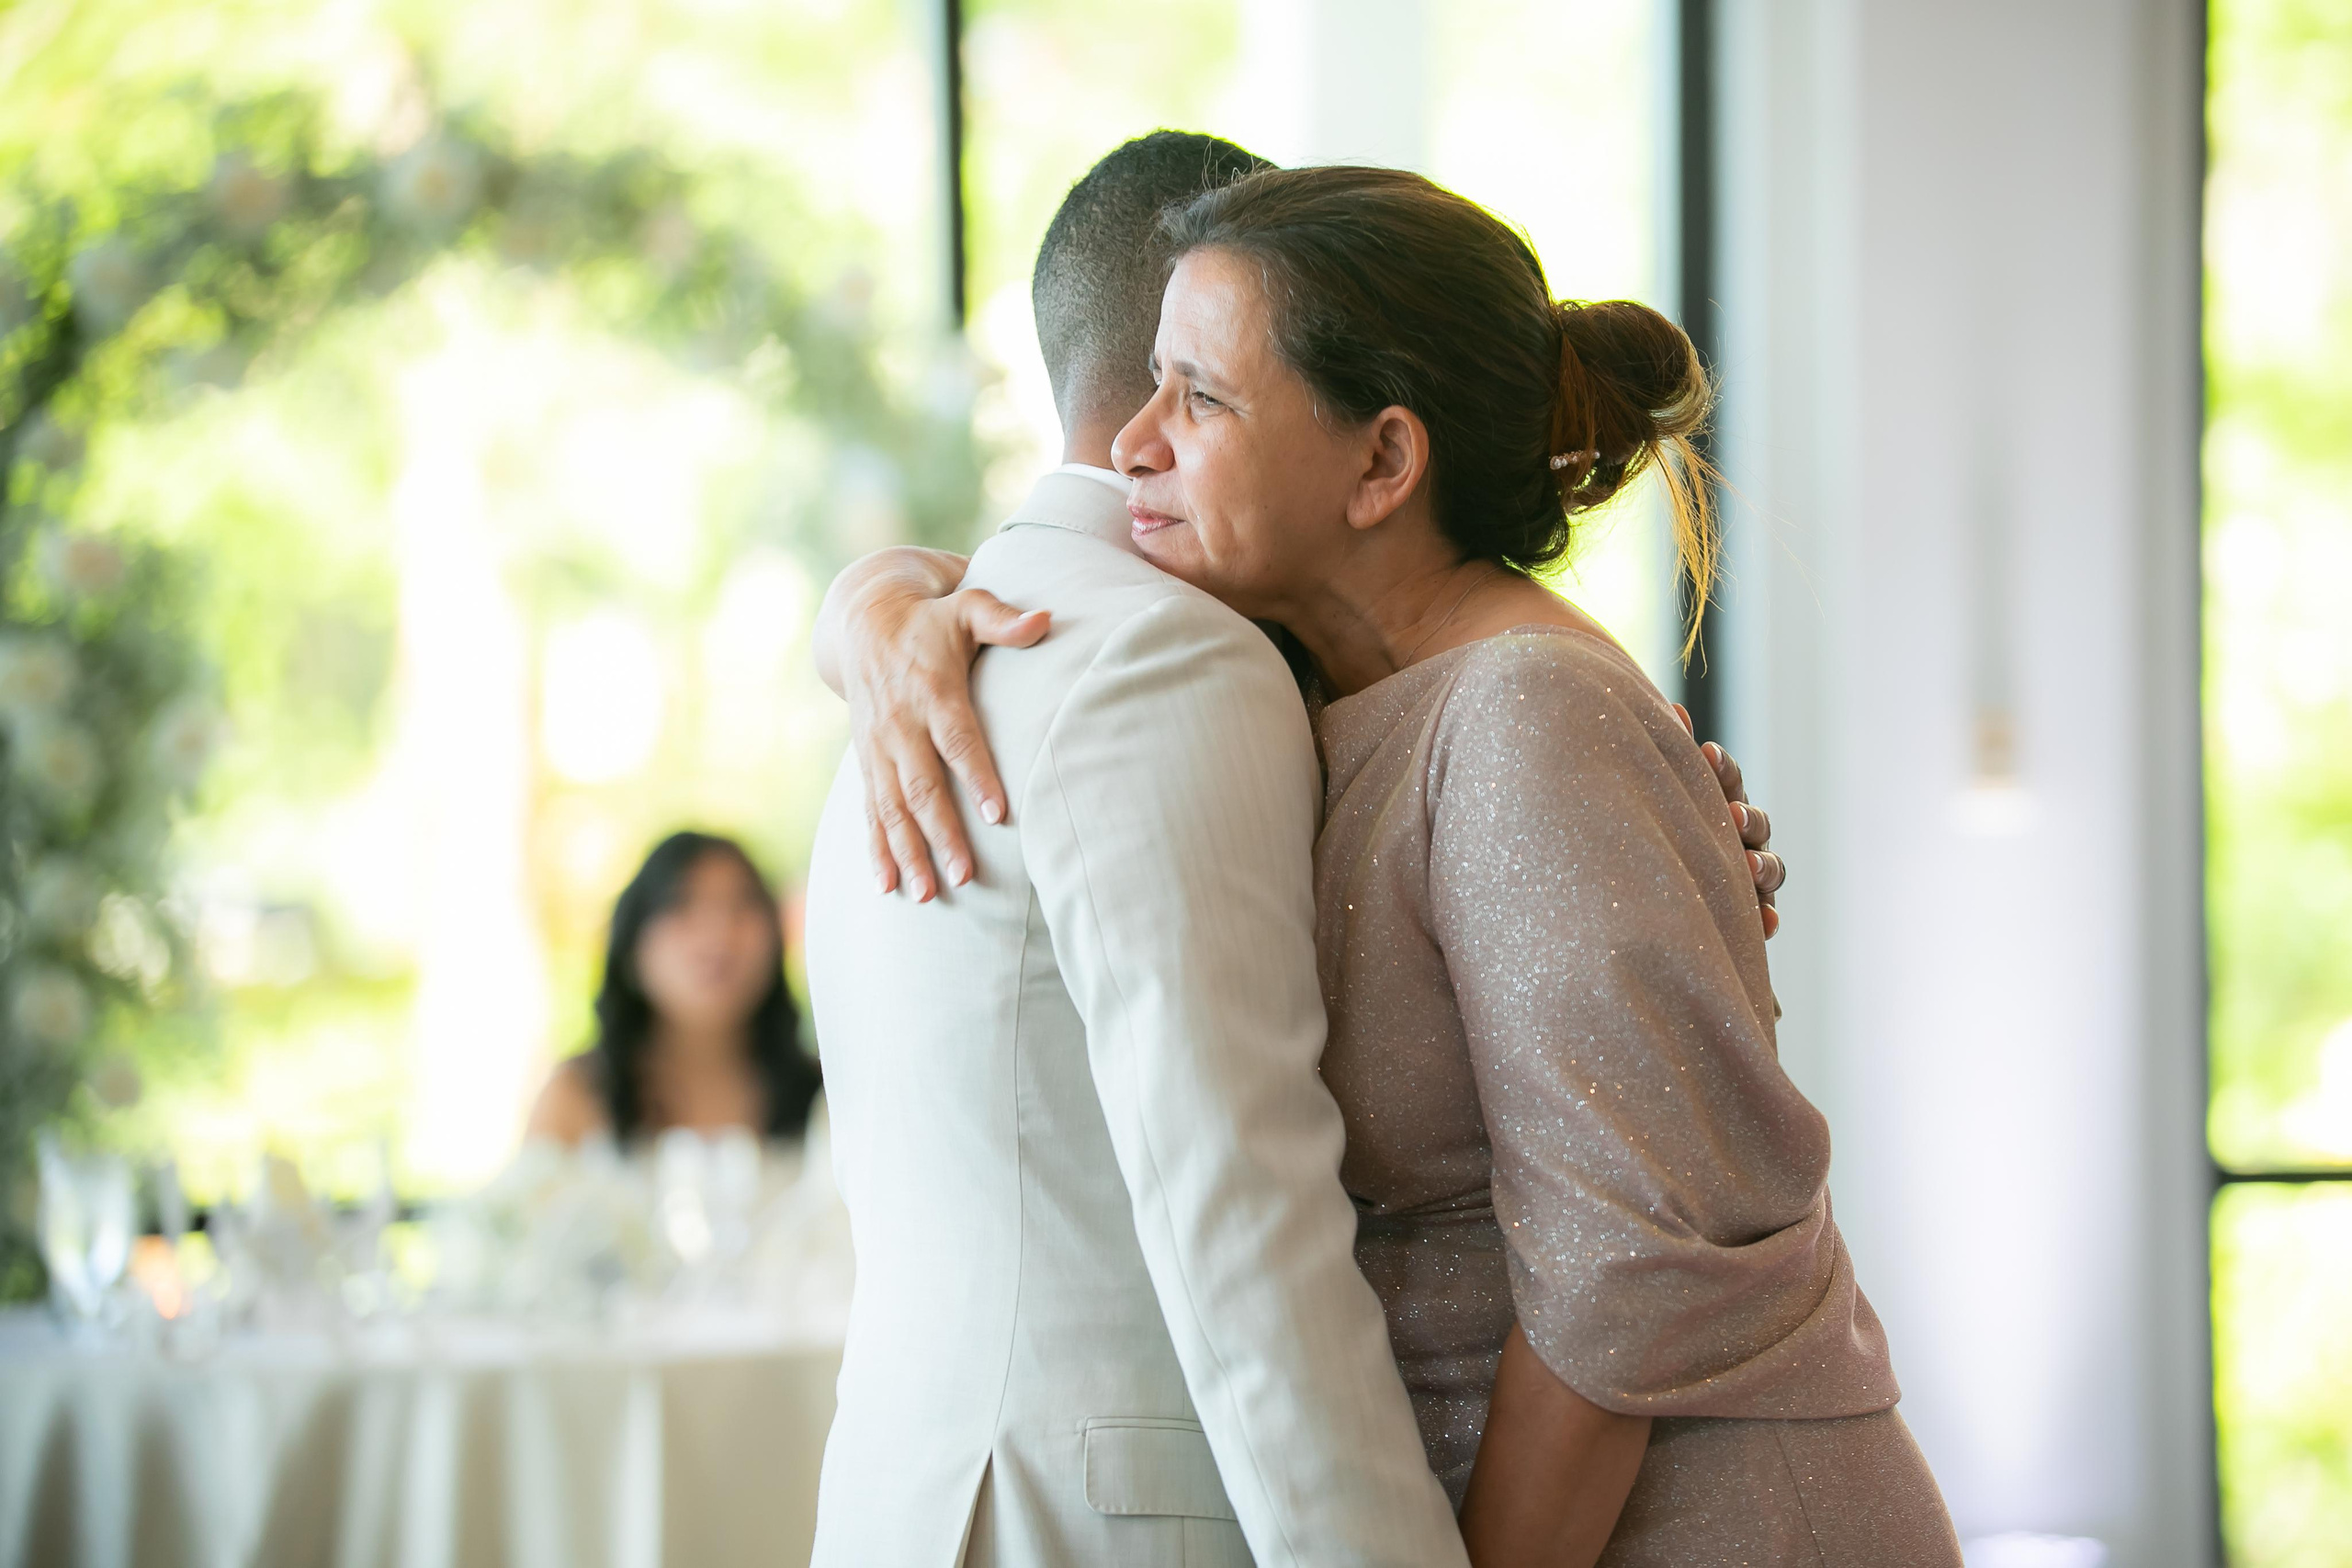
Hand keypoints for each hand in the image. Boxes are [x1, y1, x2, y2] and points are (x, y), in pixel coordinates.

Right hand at [837, 575, 1047, 900]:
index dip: (977, 776)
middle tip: (966, 876)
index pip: (957, 739)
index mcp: (932, 691)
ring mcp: (879, 748)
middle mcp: (901, 725)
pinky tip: (887, 886)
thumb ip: (1004, 619)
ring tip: (927, 895)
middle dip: (942, 834)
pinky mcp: (867, 762)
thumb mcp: (967, 606)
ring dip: (908, 853)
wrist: (864, 618)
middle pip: (923, 787)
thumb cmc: (933, 618)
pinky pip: (869, 811)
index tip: (998, 814)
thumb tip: (1047, 618)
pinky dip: (877, 849)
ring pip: (893, 809)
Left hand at [1671, 704, 1784, 937]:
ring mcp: (1750, 877)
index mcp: (1719, 802)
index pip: (1729, 781)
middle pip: (1756, 823)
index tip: (1705, 753)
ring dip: (1764, 866)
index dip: (1722, 769)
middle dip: (1747, 818)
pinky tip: (1767, 925)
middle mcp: (1740, 838)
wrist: (1641, 900)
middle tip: (1732, 815)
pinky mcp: (1750, 915)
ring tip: (1751, 868)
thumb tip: (1676, 709)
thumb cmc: (1651, 831)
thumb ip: (1670, 758)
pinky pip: (1765, 918)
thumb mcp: (1658, 798)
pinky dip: (1767, 920)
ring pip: (1770, 868)